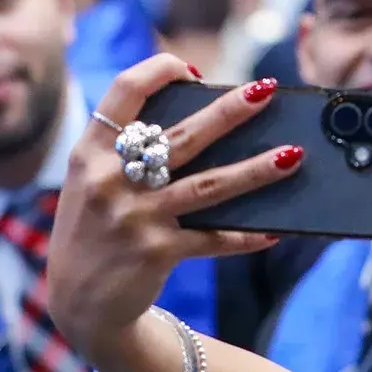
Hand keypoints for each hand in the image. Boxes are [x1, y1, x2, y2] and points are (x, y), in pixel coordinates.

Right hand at [48, 55, 291, 365]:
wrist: (76, 303)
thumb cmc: (93, 231)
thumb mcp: (90, 184)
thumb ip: (124, 152)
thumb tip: (199, 121)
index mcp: (90, 152)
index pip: (124, 91)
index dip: (160, 71)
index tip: (192, 69)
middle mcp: (111, 180)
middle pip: (182, 135)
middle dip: (230, 110)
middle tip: (266, 90)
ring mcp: (136, 217)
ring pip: (209, 185)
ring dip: (256, 169)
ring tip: (294, 155)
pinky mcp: (158, 251)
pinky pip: (214, 240)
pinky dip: (246, 236)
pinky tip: (275, 231)